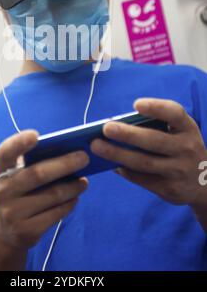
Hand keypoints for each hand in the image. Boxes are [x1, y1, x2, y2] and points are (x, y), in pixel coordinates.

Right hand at [0, 130, 88, 269]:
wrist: (2, 234)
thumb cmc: (15, 194)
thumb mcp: (13, 178)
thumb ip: (29, 164)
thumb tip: (66, 151)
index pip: (5, 153)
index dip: (19, 143)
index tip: (36, 135)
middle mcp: (2, 191)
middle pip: (37, 174)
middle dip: (64, 164)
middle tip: (84, 157)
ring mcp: (12, 213)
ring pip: (52, 195)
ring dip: (72, 187)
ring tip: (84, 181)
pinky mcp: (26, 231)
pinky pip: (55, 214)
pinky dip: (69, 203)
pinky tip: (75, 197)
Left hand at [91, 98, 206, 208]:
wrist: (205, 182)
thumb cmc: (181, 147)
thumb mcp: (179, 133)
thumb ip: (156, 126)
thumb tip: (117, 124)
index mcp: (187, 128)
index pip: (175, 114)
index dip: (156, 108)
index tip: (136, 104)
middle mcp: (186, 148)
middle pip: (154, 140)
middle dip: (128, 134)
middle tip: (105, 128)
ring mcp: (179, 170)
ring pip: (144, 162)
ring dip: (117, 154)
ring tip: (97, 146)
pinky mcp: (169, 189)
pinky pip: (142, 179)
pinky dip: (124, 170)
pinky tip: (110, 163)